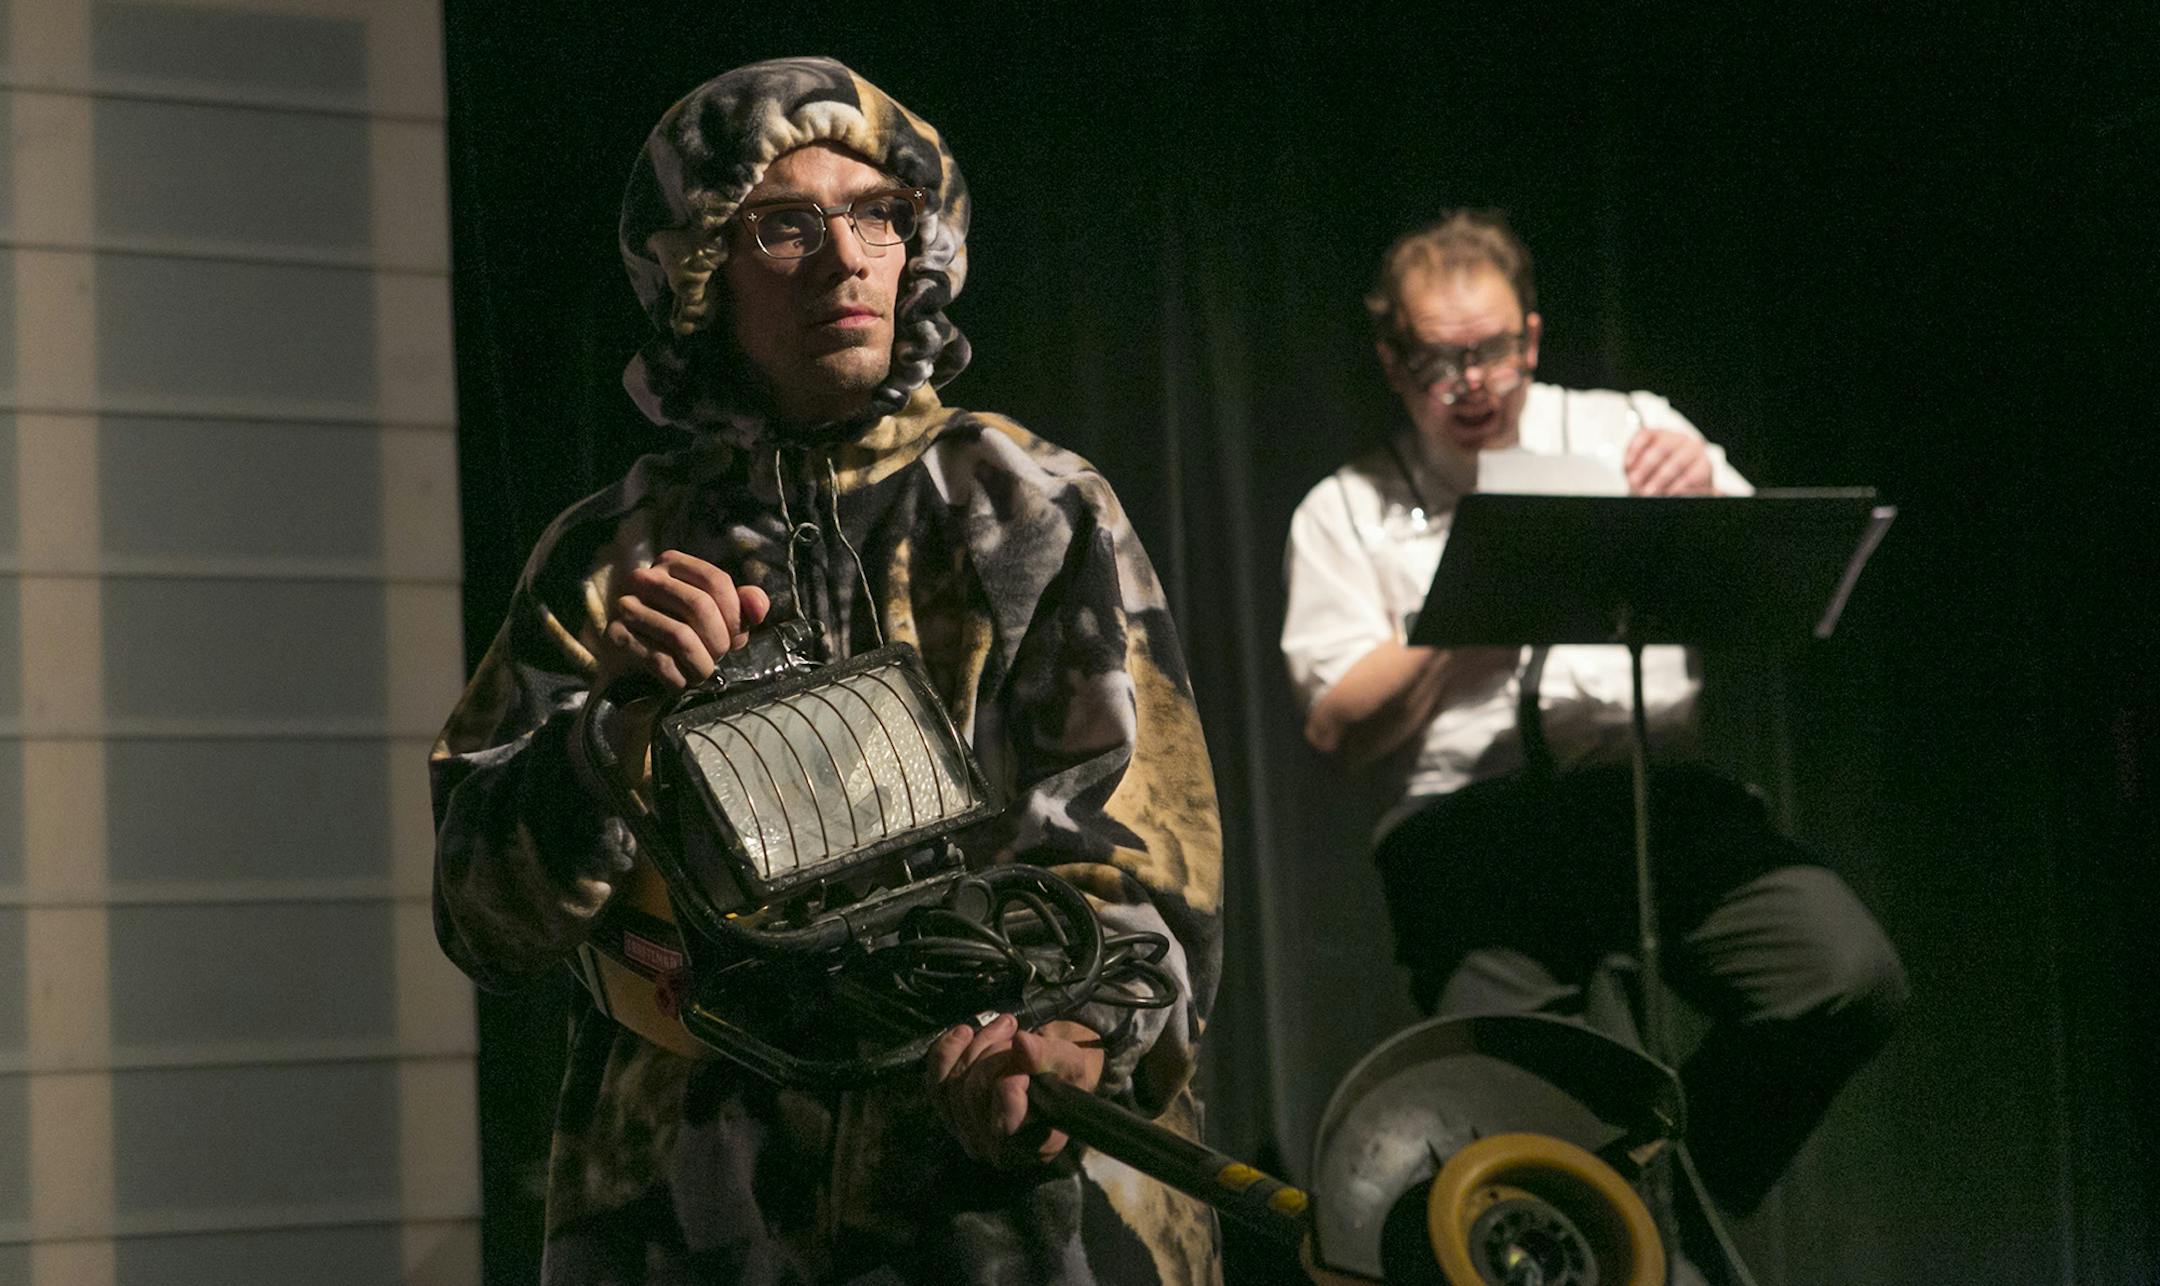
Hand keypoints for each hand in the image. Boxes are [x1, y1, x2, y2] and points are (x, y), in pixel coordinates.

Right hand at [593, 551, 770, 694]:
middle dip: (720, 641)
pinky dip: (679, 678)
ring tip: (702, 671)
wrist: (635, 661)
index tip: (736, 637)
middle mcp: (646, 577)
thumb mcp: (718, 613)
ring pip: (681, 637)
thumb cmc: (683, 630)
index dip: (735, 614)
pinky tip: (681, 680)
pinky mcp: (615, 635)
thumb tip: (757, 607)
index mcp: (673, 563)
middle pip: (699, 606)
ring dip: (702, 664)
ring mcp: (627, 605)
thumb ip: (743, 605)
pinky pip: (660, 661)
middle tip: (719, 656)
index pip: (716, 580)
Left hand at [925, 1014, 1105, 1167]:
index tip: (1022, 1063)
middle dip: (995, 1053)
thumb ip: (1047, 1056)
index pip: (1006, 1124)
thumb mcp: (1067, 1062)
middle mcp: (997, 1150)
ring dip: (977, 1045)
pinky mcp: (949, 1115)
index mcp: (1034, 1146)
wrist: (1047, 1076)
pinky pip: (935, 1081)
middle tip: (1015, 1031)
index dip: (1009, 1089)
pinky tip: (965, 1033)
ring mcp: (968, 1135)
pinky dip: (947, 1051)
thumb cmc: (1063, 1075)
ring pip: (954, 1083)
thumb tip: (1023, 1042)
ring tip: (1003, 1027)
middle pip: (974, 1094)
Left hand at [1623, 427, 1715, 495]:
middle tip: (1635, 483)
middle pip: (1661, 448)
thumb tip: (1629, 470)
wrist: (1692, 485)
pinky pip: (1690, 477)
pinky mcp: (1705, 466)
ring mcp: (1694, 451)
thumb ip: (1636, 465)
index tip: (1627, 465)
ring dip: (1660, 480)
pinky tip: (1667, 493)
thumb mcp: (1646, 467)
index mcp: (1662, 434)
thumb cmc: (1663, 473)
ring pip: (1676, 463)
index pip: (1646, 434)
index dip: (1634, 448)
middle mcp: (1680, 439)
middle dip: (1645, 468)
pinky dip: (1676, 487)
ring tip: (1648, 492)